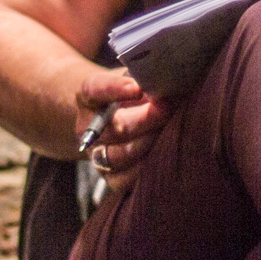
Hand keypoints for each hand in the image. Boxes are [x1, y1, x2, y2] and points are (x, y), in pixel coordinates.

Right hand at [75, 68, 171, 189]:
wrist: (116, 119)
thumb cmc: (132, 94)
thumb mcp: (134, 79)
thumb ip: (147, 79)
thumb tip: (173, 82)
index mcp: (88, 97)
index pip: (95, 90)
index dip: (114, 89)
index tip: (138, 88)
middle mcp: (88, 128)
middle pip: (113, 129)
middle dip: (145, 120)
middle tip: (168, 107)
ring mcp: (96, 154)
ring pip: (118, 157)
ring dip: (148, 144)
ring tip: (172, 132)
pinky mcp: (109, 177)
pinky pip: (124, 180)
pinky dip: (145, 169)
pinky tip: (164, 155)